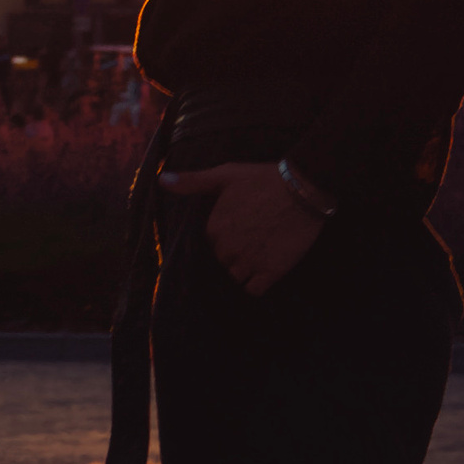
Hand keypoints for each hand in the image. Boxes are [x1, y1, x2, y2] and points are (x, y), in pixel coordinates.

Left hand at [161, 160, 330, 295]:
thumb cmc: (263, 179)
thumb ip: (193, 181)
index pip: (213, 243)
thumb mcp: (225, 174)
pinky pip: (253, 290)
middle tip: (256, 237)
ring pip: (237, 276)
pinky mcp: (270, 272)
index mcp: (215, 228)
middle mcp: (228, 248)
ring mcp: (249, 262)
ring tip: (263, 251)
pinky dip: (258, 283)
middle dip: (236, 253)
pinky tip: (267, 269)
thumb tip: (161, 180)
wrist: (302, 189)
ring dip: (247, 269)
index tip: (243, 225)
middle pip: (224, 261)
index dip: (228, 235)